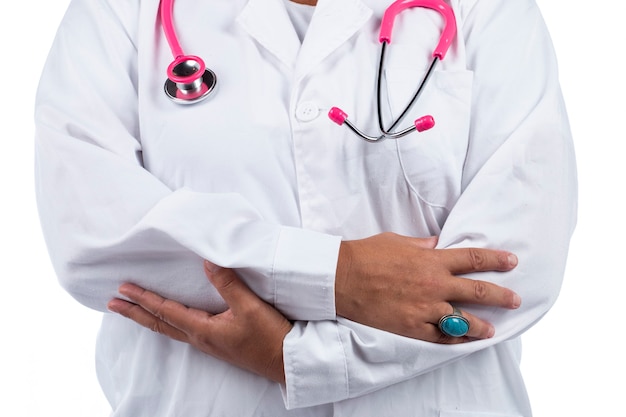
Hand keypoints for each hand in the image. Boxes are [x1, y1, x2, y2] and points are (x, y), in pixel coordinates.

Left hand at [107, 261, 292, 382]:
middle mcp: (200, 338)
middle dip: (135, 313)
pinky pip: (184, 331)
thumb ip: (228, 284)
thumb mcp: (249, 307)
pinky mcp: (218, 343)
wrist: (285, 362)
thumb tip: (208, 261)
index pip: (166, 311)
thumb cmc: (269, 337)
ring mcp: (209, 343)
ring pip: (170, 329)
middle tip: (113, 304)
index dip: (143, 299)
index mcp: (203, 330)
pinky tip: (173, 319)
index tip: (123, 289)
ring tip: (135, 310)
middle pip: (160, 324)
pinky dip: (168, 322)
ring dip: (149, 318)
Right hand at [335, 233, 520, 342]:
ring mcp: (424, 308)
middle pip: (478, 291)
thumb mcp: (396, 241)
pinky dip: (453, 338)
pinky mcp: (411, 326)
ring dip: (481, 325)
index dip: (496, 259)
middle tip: (515, 299)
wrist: (341, 277)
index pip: (473, 258)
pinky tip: (461, 340)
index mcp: (432, 260)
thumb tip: (437, 244)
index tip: (511, 261)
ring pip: (463, 320)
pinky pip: (439, 336)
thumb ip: (422, 245)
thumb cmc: (366, 255)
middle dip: (501, 295)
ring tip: (492, 330)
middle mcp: (434, 284)